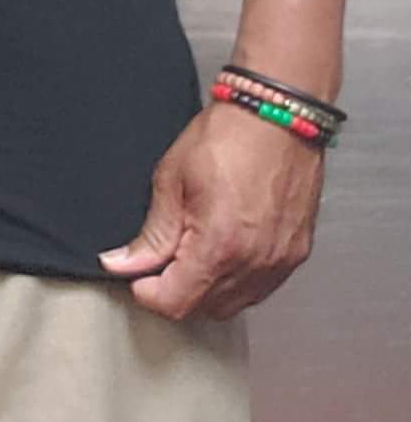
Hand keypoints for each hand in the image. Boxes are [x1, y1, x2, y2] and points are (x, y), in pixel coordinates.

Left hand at [98, 99, 324, 319]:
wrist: (278, 112)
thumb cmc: (230, 135)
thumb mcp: (172, 179)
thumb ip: (151, 233)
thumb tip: (124, 263)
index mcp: (219, 246)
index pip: (175, 303)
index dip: (148, 292)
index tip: (139, 275)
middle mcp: (255, 263)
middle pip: (204, 309)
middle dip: (177, 289)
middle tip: (165, 255)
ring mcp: (279, 261)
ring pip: (234, 303)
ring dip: (208, 287)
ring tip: (196, 246)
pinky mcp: (296, 253)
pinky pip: (260, 287)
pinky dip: (238, 278)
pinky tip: (225, 247)